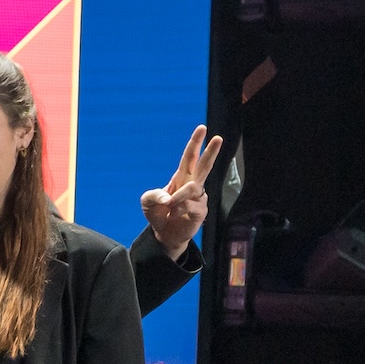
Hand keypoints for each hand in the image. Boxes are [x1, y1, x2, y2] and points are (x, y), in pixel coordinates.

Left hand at [139, 124, 220, 260]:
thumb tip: (166, 197)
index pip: (189, 157)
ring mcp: (198, 197)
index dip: (195, 143)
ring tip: (169, 205)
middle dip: (211, 151)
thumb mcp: (147, 202)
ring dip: (179, 196)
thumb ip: (152, 195)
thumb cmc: (158, 214)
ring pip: (193, 188)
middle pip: (204, 165)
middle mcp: (192, 184)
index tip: (202, 128)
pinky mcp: (201, 211)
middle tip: (218, 137)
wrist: (164, 234)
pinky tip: (175, 215)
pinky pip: (191, 205)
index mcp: (181, 177)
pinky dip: (179, 209)